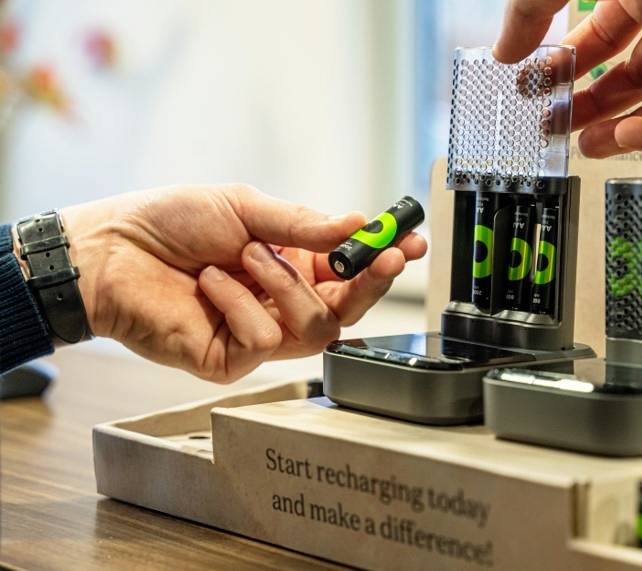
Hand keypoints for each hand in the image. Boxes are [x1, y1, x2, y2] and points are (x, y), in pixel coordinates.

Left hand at [61, 184, 426, 381]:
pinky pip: (264, 338)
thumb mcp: (243, 207)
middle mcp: (281, 302)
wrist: (109, 250)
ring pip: (315, 328)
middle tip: (383, 257)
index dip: (384, 261)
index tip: (410, 244)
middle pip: (348, 310)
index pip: (351, 273)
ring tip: (243, 255)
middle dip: (369, 282)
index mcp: (290, 266)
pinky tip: (210, 283)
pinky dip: (240, 302)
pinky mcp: (232, 359)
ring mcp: (259, 334)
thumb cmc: (170, 222)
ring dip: (284, 283)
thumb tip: (356, 224)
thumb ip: (301, 224)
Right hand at [494, 0, 641, 156]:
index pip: (608, 38)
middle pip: (637, 75)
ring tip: (588, 145)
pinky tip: (625, 134)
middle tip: (557, 124)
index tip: (536, 87)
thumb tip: (504, 53)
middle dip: (594, 104)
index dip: (571, 66)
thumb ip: (527, 15)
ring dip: (629, 130)